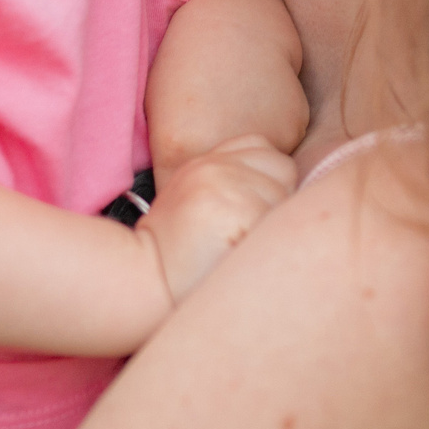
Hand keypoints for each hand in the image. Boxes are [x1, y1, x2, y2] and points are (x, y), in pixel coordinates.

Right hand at [135, 135, 297, 305]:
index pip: (264, 149)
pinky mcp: (238, 214)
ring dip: (271, 226)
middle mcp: (218, 168)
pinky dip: (266, 246)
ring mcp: (228, 188)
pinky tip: (240, 258)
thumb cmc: (173, 252)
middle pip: (283, 171)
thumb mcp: (193, 200)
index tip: (251, 206)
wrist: (144, 278)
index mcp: (206, 163)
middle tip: (247, 231)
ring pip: (284, 200)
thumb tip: (281, 186)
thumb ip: (230, 183)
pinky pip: (276, 226)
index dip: (267, 177)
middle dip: (277, 199)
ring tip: (239, 247)